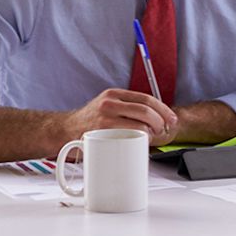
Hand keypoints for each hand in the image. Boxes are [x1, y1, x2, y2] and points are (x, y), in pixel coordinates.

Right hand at [60, 89, 177, 145]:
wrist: (64, 131)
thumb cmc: (90, 123)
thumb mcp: (108, 107)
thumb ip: (127, 108)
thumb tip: (157, 118)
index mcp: (114, 94)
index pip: (146, 98)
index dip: (163, 109)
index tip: (171, 119)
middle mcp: (109, 102)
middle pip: (146, 110)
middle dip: (161, 122)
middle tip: (163, 130)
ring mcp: (105, 116)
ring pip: (140, 122)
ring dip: (152, 131)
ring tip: (152, 137)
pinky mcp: (101, 131)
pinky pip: (130, 134)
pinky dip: (141, 138)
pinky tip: (141, 141)